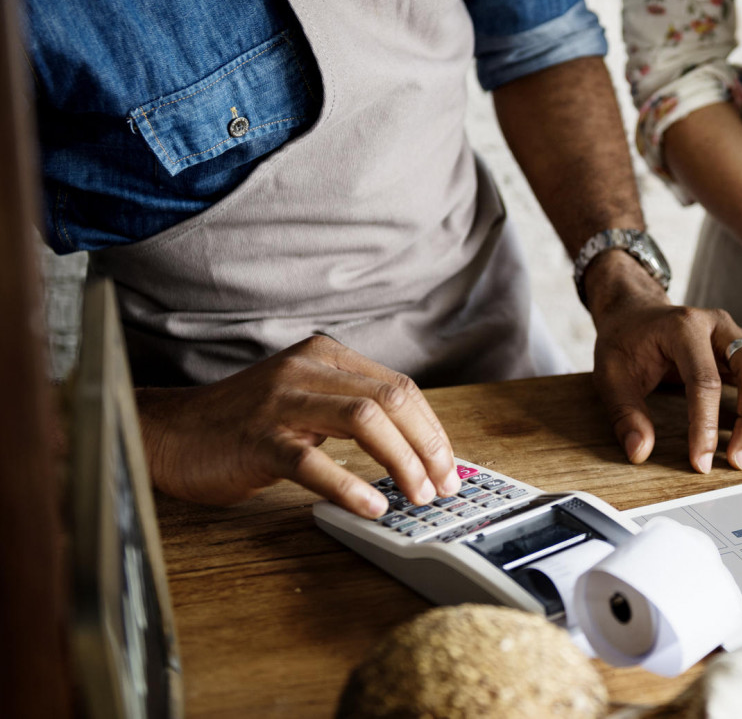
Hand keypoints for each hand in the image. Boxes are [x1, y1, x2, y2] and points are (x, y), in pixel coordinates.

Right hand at [136, 335, 460, 515]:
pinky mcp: (258, 439)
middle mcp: (308, 369)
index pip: (400, 386)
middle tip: (443, 484)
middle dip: (427, 445)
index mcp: (325, 356)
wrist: (171, 432)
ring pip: (365, 421)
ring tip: (417, 496)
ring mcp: (282, 401)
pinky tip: (371, 507)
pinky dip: (349, 486)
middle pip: (392, 399)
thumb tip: (412, 445)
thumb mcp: (304, 397)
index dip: (432, 428)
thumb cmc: (243, 422)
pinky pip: (313, 462)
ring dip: (401, 461)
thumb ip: (350, 407)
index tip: (448, 464)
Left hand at [587, 252, 741, 473]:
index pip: (704, 380)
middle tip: (738, 460)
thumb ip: (625, 414)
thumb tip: (640, 452)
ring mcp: (736, 331)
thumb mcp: (609, 375)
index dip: (706, 425)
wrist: (634, 312)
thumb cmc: (623, 342)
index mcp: (682, 327)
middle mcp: (717, 323)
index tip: (701, 461)